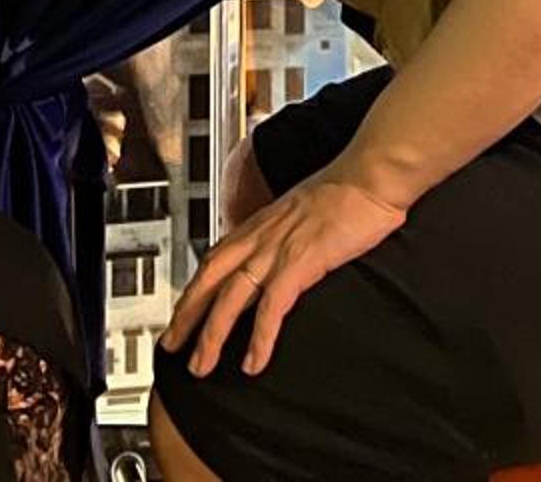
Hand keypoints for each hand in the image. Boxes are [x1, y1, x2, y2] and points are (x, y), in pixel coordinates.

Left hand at [163, 168, 407, 376]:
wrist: (371, 174)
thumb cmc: (347, 191)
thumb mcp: (303, 212)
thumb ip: (285, 233)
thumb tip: (281, 256)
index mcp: (260, 223)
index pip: (213, 259)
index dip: (193, 289)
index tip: (179, 314)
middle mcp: (261, 235)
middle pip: (209, 279)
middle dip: (186, 316)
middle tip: (170, 347)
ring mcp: (278, 248)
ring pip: (230, 297)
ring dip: (211, 335)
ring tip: (200, 366)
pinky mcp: (301, 261)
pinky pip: (272, 306)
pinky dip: (259, 337)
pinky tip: (253, 362)